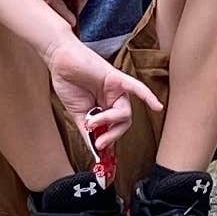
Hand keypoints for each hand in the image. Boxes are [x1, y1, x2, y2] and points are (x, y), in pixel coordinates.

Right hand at [43, 21, 146, 159]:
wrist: (59, 59)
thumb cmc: (67, 82)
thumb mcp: (77, 114)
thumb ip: (87, 131)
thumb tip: (94, 151)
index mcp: (105, 108)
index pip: (115, 129)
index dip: (110, 142)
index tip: (102, 156)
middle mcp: (114, 99)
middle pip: (124, 123)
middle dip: (112, 136)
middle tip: (99, 143)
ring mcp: (116, 89)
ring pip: (125, 113)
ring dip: (108, 120)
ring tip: (92, 121)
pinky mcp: (115, 77)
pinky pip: (136, 88)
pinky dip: (147, 96)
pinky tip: (157, 106)